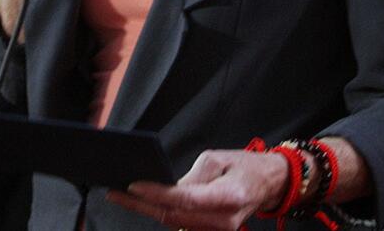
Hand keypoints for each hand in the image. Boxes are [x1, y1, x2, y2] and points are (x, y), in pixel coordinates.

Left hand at [106, 149, 289, 230]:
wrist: (267, 184)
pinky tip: (143, 203)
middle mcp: (225, 220)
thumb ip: (192, 176)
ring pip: (175, 223)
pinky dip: (161, 214)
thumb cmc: (244, 166)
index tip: (133, 185)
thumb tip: (165, 187)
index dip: (157, 194)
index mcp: (230, 196)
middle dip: (142, 205)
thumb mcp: (218, 159)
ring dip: (148, 211)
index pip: (186, 199)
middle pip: (175, 216)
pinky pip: (182, 225)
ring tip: (122, 197)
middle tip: (116, 192)